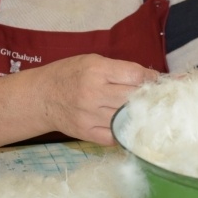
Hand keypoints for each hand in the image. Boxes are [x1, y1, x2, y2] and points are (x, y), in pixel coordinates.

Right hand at [35, 54, 157, 144]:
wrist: (40, 96)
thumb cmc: (69, 74)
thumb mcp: (92, 61)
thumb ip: (119, 69)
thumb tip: (150, 78)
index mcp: (96, 70)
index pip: (135, 75)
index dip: (151, 78)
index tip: (157, 80)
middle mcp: (93, 93)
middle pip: (133, 97)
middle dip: (149, 96)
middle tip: (157, 96)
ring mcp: (89, 115)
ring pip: (126, 117)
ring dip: (140, 115)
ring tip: (146, 110)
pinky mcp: (86, 132)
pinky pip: (114, 136)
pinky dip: (125, 131)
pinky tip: (130, 125)